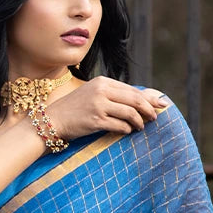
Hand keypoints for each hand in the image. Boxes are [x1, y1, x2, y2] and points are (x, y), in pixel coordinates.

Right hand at [46, 76, 169, 139]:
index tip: (159, 104)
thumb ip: (113, 95)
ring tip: (141, 127)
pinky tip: (128, 131)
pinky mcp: (95, 121)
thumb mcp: (93, 94)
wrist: (53, 120)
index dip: (148, 98)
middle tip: (155, 117)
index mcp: (102, 82)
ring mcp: (98, 106)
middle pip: (134, 99)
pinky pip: (119, 125)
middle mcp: (101, 91)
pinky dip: (127, 129)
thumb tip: (140, 100)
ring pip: (129, 113)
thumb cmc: (75, 109)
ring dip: (139, 121)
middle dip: (148, 109)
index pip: (131, 90)